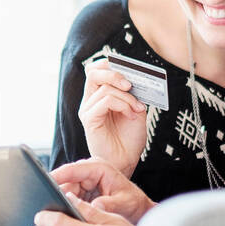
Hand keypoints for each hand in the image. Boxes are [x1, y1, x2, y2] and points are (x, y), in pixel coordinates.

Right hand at [51, 157, 155, 224]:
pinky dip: (68, 205)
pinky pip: (69, 197)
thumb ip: (110, 204)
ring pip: (65, 190)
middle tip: (50, 207)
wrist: (137, 208)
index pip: (72, 169)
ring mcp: (85, 180)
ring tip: (59, 214)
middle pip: (65, 181)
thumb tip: (95, 207)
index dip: (57, 176)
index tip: (44, 183)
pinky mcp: (83, 190)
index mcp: (99, 168)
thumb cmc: (133, 203)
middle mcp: (90, 171)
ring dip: (62, 201)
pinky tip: (66, 214)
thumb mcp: (124, 204)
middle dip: (58, 193)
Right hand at [78, 59, 148, 177]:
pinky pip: (106, 101)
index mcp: (99, 96)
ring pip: (106, 88)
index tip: (128, 68)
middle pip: (94, 72)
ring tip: (136, 110)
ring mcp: (88, 110)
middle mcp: (90, 101)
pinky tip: (131, 115)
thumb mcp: (135, 109)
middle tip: (130, 84)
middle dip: (115, 74)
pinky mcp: (89, 119)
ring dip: (127, 98)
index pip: (96, 70)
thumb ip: (132, 93)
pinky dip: (123, 105)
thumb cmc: (129, 139)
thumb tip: (134, 76)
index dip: (109, 63)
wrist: (126, 161)